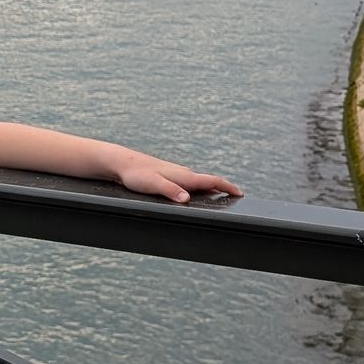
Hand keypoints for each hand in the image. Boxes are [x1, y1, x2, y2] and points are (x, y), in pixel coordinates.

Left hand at [111, 149, 243, 204]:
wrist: (123, 163)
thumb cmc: (136, 174)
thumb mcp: (153, 184)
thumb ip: (170, 191)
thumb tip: (187, 199)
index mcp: (183, 176)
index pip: (211, 180)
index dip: (227, 187)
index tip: (240, 193)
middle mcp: (183, 173)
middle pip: (209, 181)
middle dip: (223, 188)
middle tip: (235, 198)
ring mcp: (177, 173)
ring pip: (199, 181)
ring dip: (212, 188)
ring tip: (221, 197)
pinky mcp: (170, 176)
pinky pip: (190, 183)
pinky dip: (199, 188)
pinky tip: (196, 194)